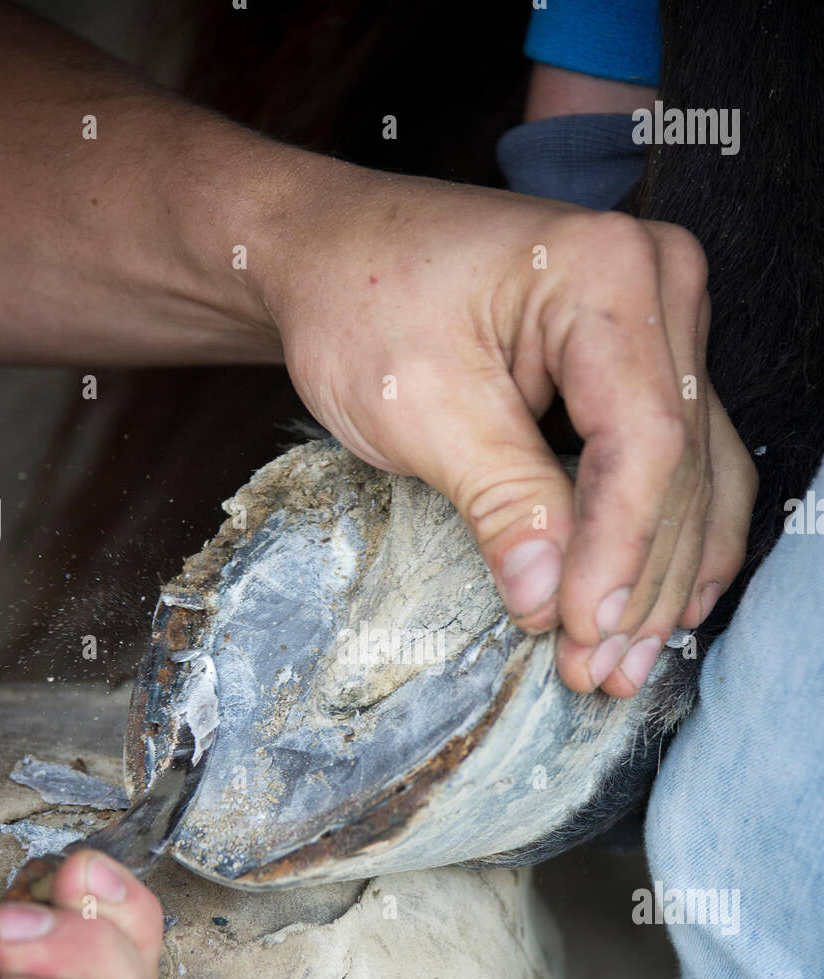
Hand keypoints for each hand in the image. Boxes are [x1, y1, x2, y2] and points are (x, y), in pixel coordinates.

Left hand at [265, 170, 757, 695]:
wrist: (336, 254)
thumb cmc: (362, 303)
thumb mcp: (421, 406)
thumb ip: (501, 499)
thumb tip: (553, 600)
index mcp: (606, 273)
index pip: (643, 440)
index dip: (620, 552)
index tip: (583, 630)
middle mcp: (658, 286)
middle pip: (679, 464)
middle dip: (641, 582)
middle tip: (602, 672)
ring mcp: (661, 321)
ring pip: (694, 472)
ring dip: (664, 576)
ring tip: (625, 662)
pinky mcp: (644, 361)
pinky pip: (685, 459)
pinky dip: (672, 537)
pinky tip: (667, 603)